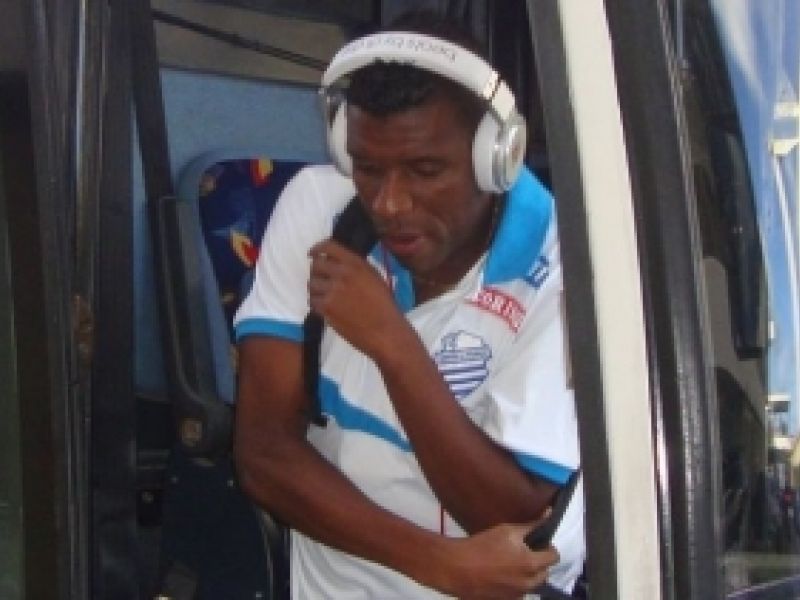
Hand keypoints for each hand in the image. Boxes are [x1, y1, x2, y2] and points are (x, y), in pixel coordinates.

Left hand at [308, 239, 408, 357]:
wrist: (385, 330)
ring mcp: (332, 290)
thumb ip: (356, 267)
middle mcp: (342, 273)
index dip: (317, 248)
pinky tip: (327, 309)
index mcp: (356, 264)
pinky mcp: (326, 308)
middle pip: (315, 266)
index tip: (312, 253)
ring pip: (311, 285)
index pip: (329, 246)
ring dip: (316, 290)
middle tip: (322, 281)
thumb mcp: (374, 277)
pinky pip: (312, 301)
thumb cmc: (385, 305)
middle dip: (316, 272)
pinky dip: (317, 305)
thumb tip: (337, 262)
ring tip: (327, 297)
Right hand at [432, 519, 558, 599]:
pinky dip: (515, 584)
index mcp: (531, 565)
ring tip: (511, 563)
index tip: (539, 542)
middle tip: (524, 551)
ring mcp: (517, 596)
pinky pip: (518, 592)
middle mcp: (528, 584)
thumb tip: (549, 514)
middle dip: (539, 562)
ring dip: (528, 574)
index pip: (554, 557)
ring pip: (532, 584)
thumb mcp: (508, 530)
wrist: (457, 568)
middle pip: (545, 573)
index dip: (548, 547)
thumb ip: (532, 524)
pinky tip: (501, 574)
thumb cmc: (483, 545)